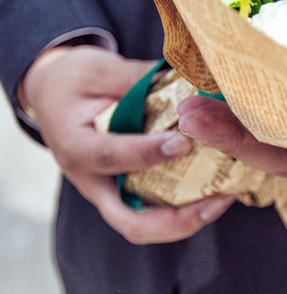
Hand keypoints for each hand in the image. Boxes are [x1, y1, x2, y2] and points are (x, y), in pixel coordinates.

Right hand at [21, 46, 235, 243]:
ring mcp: (108, 190)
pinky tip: (218, 187)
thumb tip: (185, 79)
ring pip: (145, 223)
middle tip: (217, 200)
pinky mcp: (125, 188)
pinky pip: (154, 207)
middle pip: (130, 221)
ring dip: (186, 218)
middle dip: (176, 220)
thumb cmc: (75, 79)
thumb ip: (138, 78)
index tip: (183, 143)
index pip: (111, 158)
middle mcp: (91, 181)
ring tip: (226, 197)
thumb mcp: (101, 69)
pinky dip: (184, 205)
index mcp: (76, 147)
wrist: (53, 92)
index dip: (147, 154)